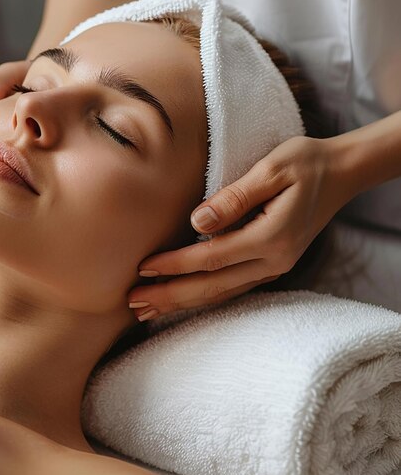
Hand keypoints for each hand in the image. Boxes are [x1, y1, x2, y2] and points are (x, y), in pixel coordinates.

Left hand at [127, 135, 356, 319]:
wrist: (341, 173)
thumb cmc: (305, 163)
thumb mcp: (271, 168)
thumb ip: (235, 196)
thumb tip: (197, 220)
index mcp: (272, 237)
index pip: (211, 257)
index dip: (175, 265)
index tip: (143, 268)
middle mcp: (274, 261)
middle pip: (212, 286)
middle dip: (171, 296)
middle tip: (134, 303)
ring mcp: (275, 267)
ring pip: (221, 293)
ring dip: (184, 302)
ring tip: (148, 310)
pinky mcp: (272, 265)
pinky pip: (233, 288)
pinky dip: (205, 297)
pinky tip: (185, 300)